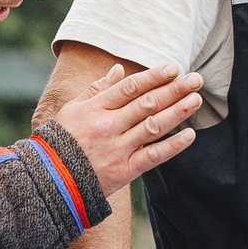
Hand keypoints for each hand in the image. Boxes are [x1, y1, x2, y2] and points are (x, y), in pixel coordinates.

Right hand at [53, 61, 200, 194]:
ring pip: (153, 126)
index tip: (174, 68)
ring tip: (196, 99)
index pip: (131, 88)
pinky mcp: (124, 170)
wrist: (50, 180)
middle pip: (147, 104)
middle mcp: (108, 126)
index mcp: (95, 108)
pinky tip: (190, 135)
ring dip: (178, 112)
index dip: (154, 77)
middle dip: (174, 90)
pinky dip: (172, 146)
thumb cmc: (60, 141)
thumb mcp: (72, 109)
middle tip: (195, 79)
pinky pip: (153, 156)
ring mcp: (117, 148)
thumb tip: (119, 69)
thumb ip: (96, 89)